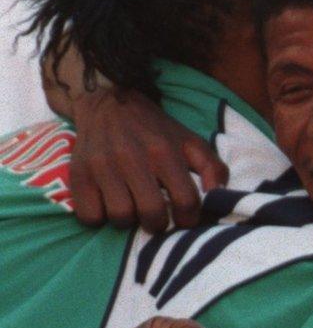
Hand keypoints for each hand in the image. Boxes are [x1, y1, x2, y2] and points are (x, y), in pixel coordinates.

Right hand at [70, 88, 227, 232]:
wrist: (109, 102)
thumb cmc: (156, 130)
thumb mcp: (191, 141)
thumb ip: (212, 167)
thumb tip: (219, 195)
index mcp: (165, 151)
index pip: (186, 201)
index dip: (190, 218)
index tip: (185, 219)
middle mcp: (133, 158)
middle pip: (151, 214)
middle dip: (159, 224)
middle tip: (157, 219)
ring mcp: (103, 166)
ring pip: (120, 217)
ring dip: (129, 220)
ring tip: (132, 208)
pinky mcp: (79, 174)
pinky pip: (89, 216)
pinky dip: (100, 217)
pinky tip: (108, 204)